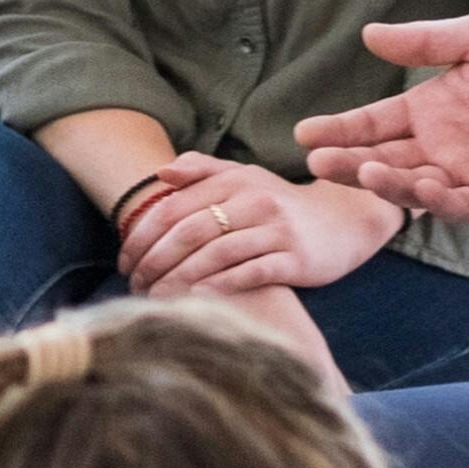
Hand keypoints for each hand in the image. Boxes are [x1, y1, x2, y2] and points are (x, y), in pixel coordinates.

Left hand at [114, 155, 402, 301]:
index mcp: (236, 180)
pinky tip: (196, 297)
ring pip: (216, 253)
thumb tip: (161, 172)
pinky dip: (219, 285)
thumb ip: (203, 170)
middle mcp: (255, 201)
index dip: (143, 235)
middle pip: (190, 230)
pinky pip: (250, 272)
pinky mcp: (296, 259)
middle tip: (134, 283)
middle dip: (154, 260)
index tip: (124, 260)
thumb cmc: (282, 204)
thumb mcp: (246, 178)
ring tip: (156, 297)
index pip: (175, 207)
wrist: (344, 220)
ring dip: (179, 278)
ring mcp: (277, 230)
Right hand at [293, 12, 468, 224]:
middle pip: (385, 158)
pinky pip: (460, 204)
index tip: (303, 131)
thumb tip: (368, 34)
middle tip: (318, 160)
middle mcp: (447, 144)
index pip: (376, 122)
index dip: (341, 128)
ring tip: (363, 169)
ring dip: (387, 182)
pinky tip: (417, 185)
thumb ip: (427, 43)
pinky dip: (435, 199)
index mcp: (437, 106)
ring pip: (415, 186)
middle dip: (350, 161)